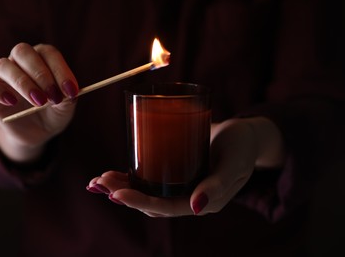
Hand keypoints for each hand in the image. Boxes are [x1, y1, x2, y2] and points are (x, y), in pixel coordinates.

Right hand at [0, 43, 78, 161]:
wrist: (37, 133)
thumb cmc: (54, 114)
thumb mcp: (66, 109)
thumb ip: (68, 98)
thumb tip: (68, 92)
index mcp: (43, 59)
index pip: (49, 53)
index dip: (60, 70)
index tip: (71, 91)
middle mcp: (20, 61)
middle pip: (23, 52)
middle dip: (40, 74)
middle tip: (53, 97)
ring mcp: (2, 74)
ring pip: (3, 65)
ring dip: (23, 83)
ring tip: (39, 103)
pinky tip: (11, 102)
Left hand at [87, 118, 280, 216]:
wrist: (245, 135)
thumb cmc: (242, 148)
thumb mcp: (233, 164)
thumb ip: (218, 185)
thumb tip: (196, 208)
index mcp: (202, 202)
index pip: (166, 207)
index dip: (140, 202)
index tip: (116, 194)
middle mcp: (188, 197)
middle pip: (151, 202)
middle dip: (124, 194)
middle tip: (99, 182)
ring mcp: (181, 185)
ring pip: (148, 192)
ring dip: (122, 187)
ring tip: (99, 180)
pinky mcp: (176, 171)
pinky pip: (152, 178)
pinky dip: (132, 176)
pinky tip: (116, 171)